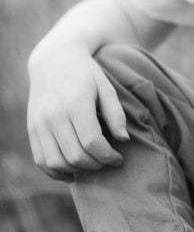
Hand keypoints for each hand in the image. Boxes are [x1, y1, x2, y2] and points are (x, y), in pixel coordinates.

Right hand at [27, 46, 128, 180]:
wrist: (54, 59)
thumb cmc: (86, 74)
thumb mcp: (106, 87)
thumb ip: (116, 114)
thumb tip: (123, 140)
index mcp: (76, 103)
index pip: (92, 142)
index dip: (108, 156)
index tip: (119, 158)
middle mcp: (54, 115)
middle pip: (75, 155)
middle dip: (96, 165)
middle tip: (107, 162)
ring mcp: (39, 123)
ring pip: (56, 162)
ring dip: (77, 171)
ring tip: (91, 165)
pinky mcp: (32, 129)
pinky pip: (41, 160)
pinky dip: (56, 172)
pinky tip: (72, 172)